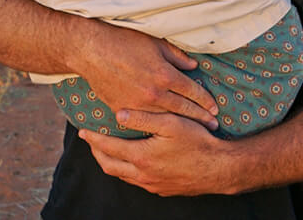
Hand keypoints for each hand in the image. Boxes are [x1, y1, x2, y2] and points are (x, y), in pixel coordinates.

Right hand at [72, 21, 218, 129]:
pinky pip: (143, 121)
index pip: (192, 91)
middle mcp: (154, 94)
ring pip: (166, 119)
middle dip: (201, 118)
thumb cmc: (124, 41)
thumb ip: (177, 56)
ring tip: (195, 130)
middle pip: (184, 109)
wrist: (91, 50)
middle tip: (213, 125)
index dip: (206, 101)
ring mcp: (138, 105)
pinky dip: (156, 125)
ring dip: (182, 124)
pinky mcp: (122, 110)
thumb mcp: (155, 43)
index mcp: (165, 75)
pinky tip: (164, 130)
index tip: (215, 109)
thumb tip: (193, 67)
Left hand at [79, 110, 232, 195]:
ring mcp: (152, 185)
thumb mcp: (171, 123)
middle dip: (97, 152)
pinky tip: (132, 159)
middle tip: (91, 140)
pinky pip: (136, 180)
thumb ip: (144, 117)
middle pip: (110, 165)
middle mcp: (143, 175)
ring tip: (107, 148)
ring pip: (122, 175)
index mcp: (142, 157)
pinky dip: (126, 169)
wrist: (219, 169)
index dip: (94, 138)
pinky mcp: (162, 189)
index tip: (83, 130)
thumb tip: (119, 113)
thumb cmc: (198, 141)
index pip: (108, 147)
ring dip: (111, 161)